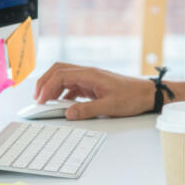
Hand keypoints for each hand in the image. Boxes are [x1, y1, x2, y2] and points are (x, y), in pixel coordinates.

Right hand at [34, 62, 153, 119]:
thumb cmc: (132, 97)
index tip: (41, 101)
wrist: (147, 94)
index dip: (47, 87)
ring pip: (64, 76)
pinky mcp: (93, 85)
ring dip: (52, 86)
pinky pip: (73, 85)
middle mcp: (88, 73)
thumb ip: (88, 110)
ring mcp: (90, 78)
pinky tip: (62, 104)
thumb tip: (68, 113)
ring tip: (45, 101)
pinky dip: (63, 93)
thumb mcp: (110, 107)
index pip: (61, 75)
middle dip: (44, 82)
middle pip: (58, 71)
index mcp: (90, 74)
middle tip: (37, 98)